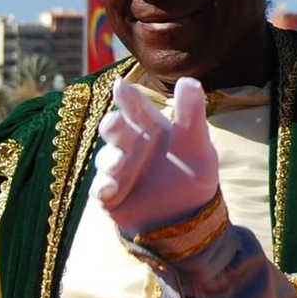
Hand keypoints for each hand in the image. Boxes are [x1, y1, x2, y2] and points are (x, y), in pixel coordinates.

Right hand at [93, 78, 220, 236]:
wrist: (188, 216)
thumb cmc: (193, 173)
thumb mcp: (197, 144)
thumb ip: (192, 114)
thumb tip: (188, 81)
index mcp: (150, 127)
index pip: (136, 107)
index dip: (127, 96)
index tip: (121, 86)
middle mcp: (130, 143)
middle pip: (114, 128)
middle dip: (112, 126)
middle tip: (114, 125)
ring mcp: (117, 168)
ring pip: (105, 157)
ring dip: (110, 159)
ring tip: (120, 164)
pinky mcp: (110, 193)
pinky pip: (99, 188)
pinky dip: (102, 188)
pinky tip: (108, 191)